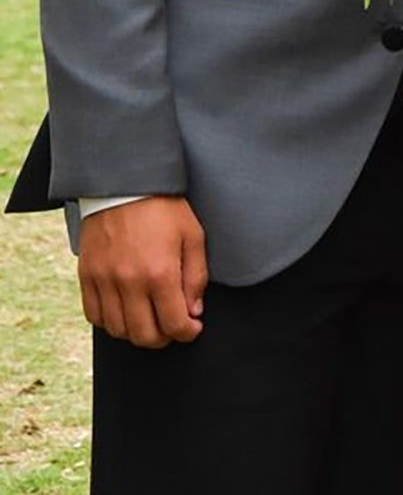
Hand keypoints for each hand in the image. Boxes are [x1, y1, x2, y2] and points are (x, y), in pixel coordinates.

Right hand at [78, 196, 207, 349]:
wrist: (125, 182)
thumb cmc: (163, 206)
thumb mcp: (193, 235)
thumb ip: (196, 277)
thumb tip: (193, 310)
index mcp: (160, 273)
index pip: (174, 324)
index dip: (187, 332)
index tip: (192, 327)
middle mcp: (130, 282)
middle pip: (145, 336)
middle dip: (164, 338)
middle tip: (172, 327)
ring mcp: (105, 280)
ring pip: (119, 330)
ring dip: (137, 333)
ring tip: (150, 319)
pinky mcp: (87, 275)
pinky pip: (94, 315)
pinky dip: (110, 322)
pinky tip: (124, 311)